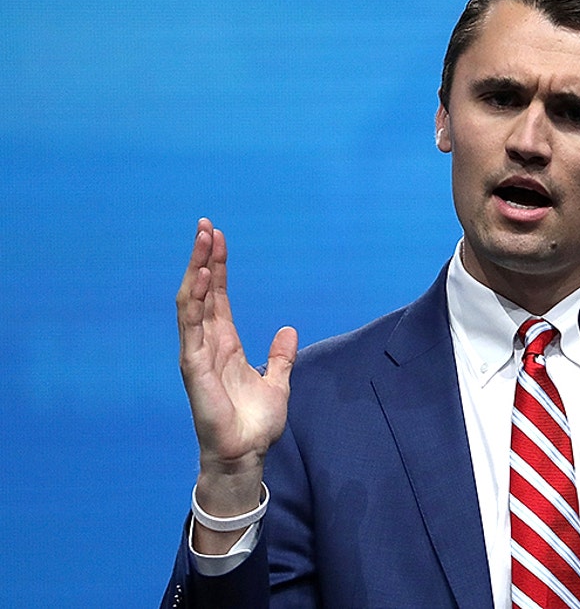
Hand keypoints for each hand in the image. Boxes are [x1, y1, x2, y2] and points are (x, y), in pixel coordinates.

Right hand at [176, 218, 295, 546]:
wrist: (246, 454)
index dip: (218, 266)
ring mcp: (198, 353)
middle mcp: (208, 343)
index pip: (219, 296)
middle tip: (205, 225)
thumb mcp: (278, 382)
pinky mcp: (194, 366)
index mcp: (226, 344)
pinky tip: (202, 277)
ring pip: (192, 302)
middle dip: (203, 257)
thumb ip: (281, 356)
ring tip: (203, 239)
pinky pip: (191, 327)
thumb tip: (289, 329)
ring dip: (197, 269)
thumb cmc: (255, 423)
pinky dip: (195, 301)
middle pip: (202, 291)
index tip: (219, 237)